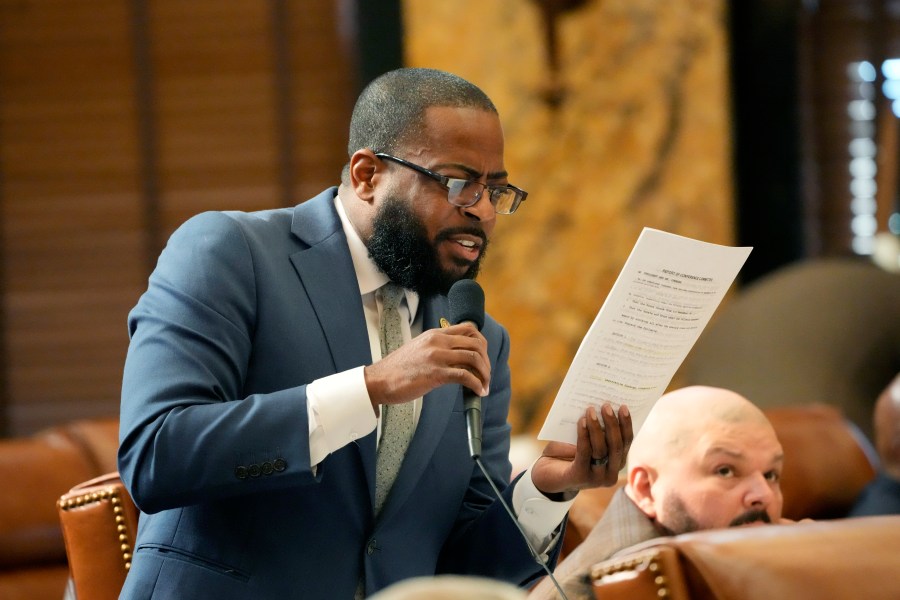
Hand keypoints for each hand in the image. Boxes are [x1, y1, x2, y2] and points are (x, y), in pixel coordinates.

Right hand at [363, 323, 489, 413]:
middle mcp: (438, 341)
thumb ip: (437, 348)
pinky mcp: (436, 373)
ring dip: (485, 374)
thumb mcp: (420, 348)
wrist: (379, 380)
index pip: (468, 329)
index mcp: (435, 334)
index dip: (481, 343)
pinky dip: (477, 384)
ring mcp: (437, 356)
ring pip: (474, 358)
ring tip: (485, 385)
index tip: (483, 357)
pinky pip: (465, 376)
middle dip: (486, 361)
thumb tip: (457, 357)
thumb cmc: (398, 369)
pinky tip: (478, 391)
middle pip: (476, 344)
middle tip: (486, 375)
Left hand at [531, 403, 632, 496]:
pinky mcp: (579, 477)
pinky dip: (584, 435)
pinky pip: (584, 452)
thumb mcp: (586, 441)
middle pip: (616, 446)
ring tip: (591, 410)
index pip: (626, 443)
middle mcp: (610, 475)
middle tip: (606, 405)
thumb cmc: (568, 453)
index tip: (623, 407)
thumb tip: (602, 408)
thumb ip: (597, 431)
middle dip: (612, 424)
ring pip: (601, 449)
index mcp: (616, 464)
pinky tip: (582, 421)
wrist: (546, 475)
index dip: (626, 425)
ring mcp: (596, 478)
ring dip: (597, 427)